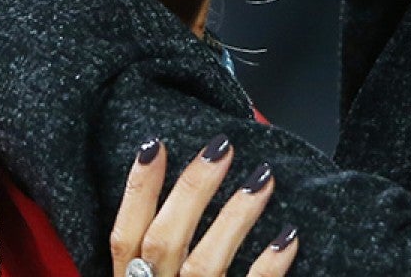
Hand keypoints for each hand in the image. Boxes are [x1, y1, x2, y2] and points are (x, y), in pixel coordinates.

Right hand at [112, 135, 298, 276]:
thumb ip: (153, 262)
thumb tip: (180, 201)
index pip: (123, 236)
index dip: (136, 191)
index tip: (155, 145)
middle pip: (163, 240)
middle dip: (192, 189)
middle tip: (223, 147)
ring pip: (203, 265)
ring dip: (235, 218)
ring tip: (263, 180)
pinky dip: (266, 267)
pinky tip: (287, 238)